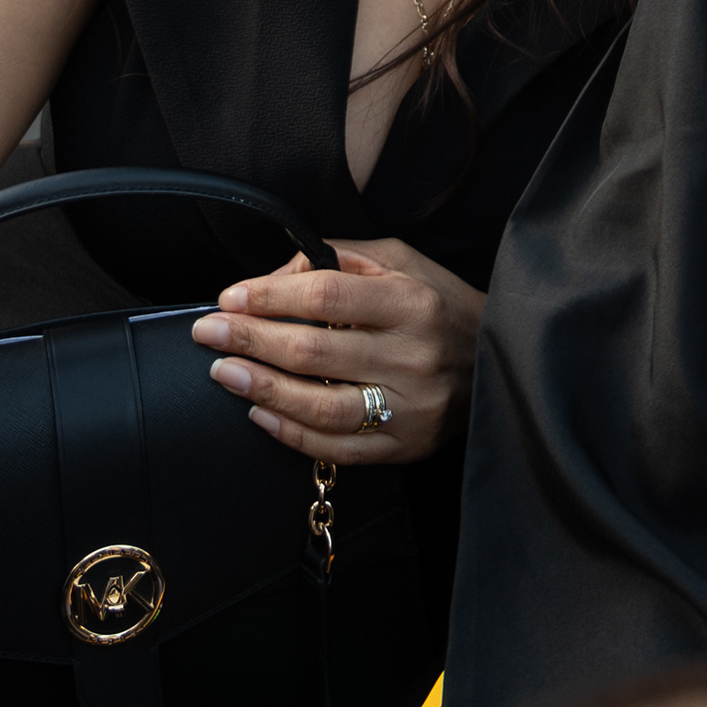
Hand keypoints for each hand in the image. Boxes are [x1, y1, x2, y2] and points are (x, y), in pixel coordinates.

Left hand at [190, 236, 478, 465]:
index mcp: (414, 302)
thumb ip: (340, 259)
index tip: (231, 297)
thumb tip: (275, 277)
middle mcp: (414, 356)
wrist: (498, 360)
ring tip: (223, 371)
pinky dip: (290, 433)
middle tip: (207, 332)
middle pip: (315, 350)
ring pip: (320, 405)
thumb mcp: (403, 261)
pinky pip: (337, 447)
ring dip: (261, 388)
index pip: (328, 295)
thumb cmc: (441, 303)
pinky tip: (259, 414)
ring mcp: (410, 407)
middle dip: (250, 339)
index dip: (272, 296)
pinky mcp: (405, 446)